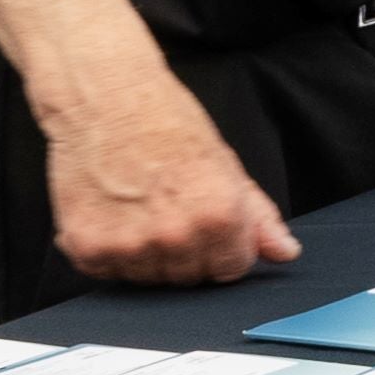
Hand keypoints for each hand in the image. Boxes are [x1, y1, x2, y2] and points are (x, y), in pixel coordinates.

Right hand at [39, 53, 297, 286]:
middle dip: (183, 250)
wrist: (104, 96)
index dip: (220, 246)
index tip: (202, 221)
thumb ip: (258, 216)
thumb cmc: (165, 121)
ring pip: (148, 278)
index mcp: (219, 216)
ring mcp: (130, 246)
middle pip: (188, 278)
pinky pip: (107, 272)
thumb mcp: (225, 164)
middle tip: (165, 205)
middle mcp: (176, 236)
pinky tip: (111, 212)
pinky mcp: (89, 247)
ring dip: (144, 253)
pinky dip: (106, 250)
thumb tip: (285, 252)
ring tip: (136, 206)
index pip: (231, 269)